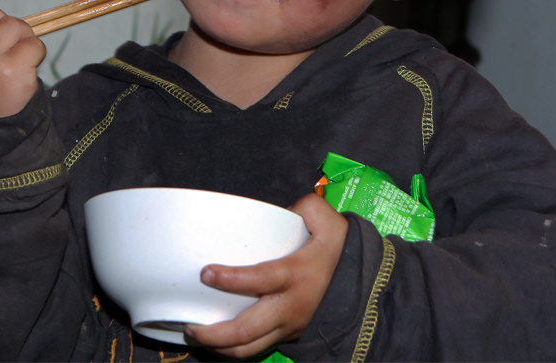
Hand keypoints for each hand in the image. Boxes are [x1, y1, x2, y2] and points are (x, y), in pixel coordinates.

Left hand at [184, 194, 348, 359]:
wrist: (366, 286)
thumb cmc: (341, 252)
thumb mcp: (328, 221)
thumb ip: (305, 207)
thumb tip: (282, 210)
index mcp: (294, 275)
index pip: (259, 280)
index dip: (230, 279)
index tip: (206, 273)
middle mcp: (289, 306)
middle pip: (247, 330)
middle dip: (214, 333)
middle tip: (189, 325)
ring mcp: (288, 326)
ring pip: (250, 348)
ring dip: (220, 347)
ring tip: (196, 336)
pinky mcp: (288, 335)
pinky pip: (258, 349)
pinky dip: (235, 350)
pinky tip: (217, 341)